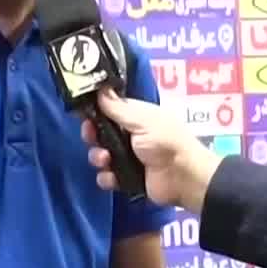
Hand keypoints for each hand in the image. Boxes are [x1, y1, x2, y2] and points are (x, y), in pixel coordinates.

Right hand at [83, 91, 221, 211]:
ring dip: (98, 157)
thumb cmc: (165, 141)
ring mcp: (127, 158)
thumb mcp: (142, 120)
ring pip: (100, 156)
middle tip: (92, 138)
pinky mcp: (126, 179)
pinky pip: (106, 177)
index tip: (83, 114)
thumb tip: (100, 88)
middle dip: (92, 136)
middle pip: (99, 133)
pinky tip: (114, 178)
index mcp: (135, 117)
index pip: (108, 110)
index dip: (94, 112)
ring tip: (106, 160)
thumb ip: (118, 108)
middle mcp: (130, 136)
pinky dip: (107, 178)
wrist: (182, 177)